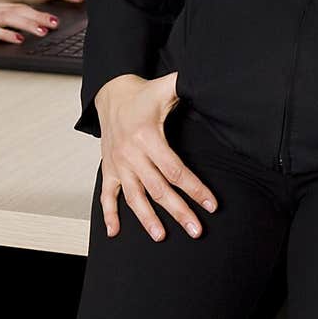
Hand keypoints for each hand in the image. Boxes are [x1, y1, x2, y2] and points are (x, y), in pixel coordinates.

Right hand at [0, 1, 59, 51]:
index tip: (51, 18)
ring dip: (27, 24)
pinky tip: (18, 40)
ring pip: (8, 18)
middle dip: (38, 16)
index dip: (36, 12)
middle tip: (55, 23)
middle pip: (17, 10)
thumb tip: (13, 34)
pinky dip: (7, 35)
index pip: (17, 7)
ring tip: (43, 30)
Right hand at [95, 73, 216, 241]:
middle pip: (158, 188)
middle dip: (178, 211)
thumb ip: (185, 86)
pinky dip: (109, 214)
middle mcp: (130, 153)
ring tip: (161, 236)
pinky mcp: (108, 168)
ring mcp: (117, 163)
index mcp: (147, 136)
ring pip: (134, 196)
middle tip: (196, 230)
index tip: (210, 204)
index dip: (194, 188)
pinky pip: (107, 195)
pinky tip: (115, 232)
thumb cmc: (141, 94)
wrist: (110, 93)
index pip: (175, 169)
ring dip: (147, 218)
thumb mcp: (165, 88)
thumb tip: (207, 82)